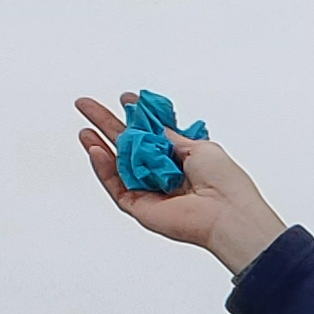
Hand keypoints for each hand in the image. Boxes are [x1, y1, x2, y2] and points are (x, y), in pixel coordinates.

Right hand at [75, 94, 286, 275]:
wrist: (228, 214)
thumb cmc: (225, 182)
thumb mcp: (198, 147)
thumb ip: (169, 135)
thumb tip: (151, 123)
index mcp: (183, 160)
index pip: (153, 135)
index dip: (138, 117)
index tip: (126, 99)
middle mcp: (165, 175)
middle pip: (129, 147)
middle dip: (107, 125)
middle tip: (86, 105)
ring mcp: (151, 192)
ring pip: (118, 167)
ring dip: (100, 146)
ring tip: (86, 128)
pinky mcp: (141, 208)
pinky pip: (116, 186)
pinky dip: (104, 168)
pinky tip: (96, 149)